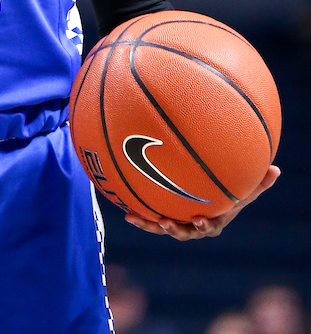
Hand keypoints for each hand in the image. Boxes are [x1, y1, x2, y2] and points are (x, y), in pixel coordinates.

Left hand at [124, 165, 279, 240]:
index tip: (198, 220)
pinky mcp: (164, 213)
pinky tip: (124, 209)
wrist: (207, 194)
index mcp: (213, 220)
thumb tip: (277, 169)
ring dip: (149, 224)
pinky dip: (140, 215)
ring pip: (163, 226)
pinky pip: (151, 217)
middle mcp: (194, 224)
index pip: (209, 227)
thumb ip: (258, 182)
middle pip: (183, 231)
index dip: (204, 226)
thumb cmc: (228, 190)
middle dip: (174, 229)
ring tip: (135, 218)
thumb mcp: (243, 187)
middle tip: (165, 222)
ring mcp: (178, 219)